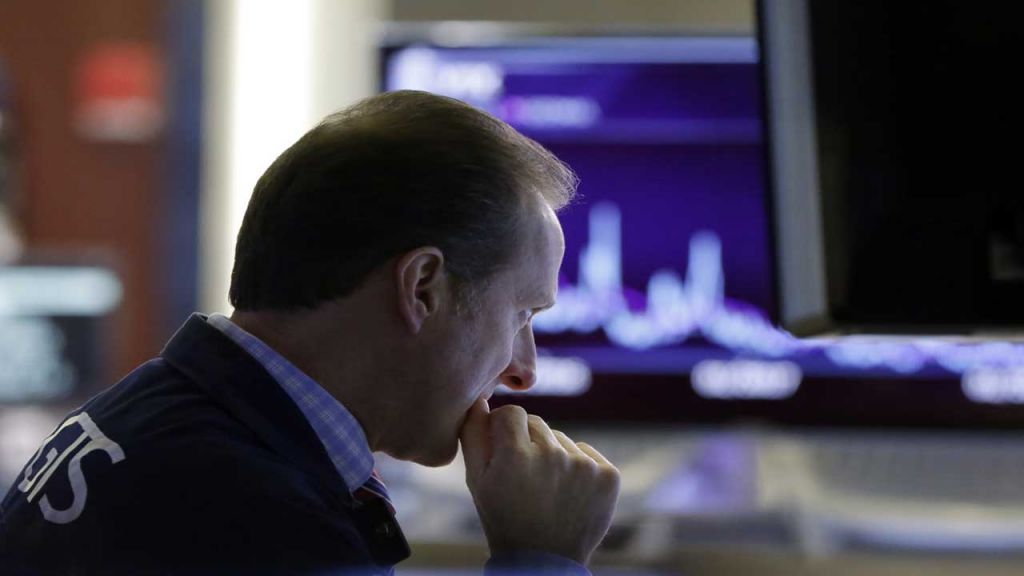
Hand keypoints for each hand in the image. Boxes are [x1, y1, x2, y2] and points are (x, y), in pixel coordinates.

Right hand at [459, 398, 619, 565]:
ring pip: (561, 440)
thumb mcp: (478, 482)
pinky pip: (586, 452)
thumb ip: (474, 436)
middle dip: (527, 442)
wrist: (544, 561)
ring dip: (553, 455)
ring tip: (546, 489)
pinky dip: (578, 467)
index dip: (505, 429)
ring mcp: (583, 465)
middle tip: (524, 476)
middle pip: (537, 424)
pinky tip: (568, 491)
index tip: (504, 448)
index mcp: (516, 456)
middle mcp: (552, 455)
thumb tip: (479, 401)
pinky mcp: (608, 475)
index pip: (511, 414)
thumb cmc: (504, 519)